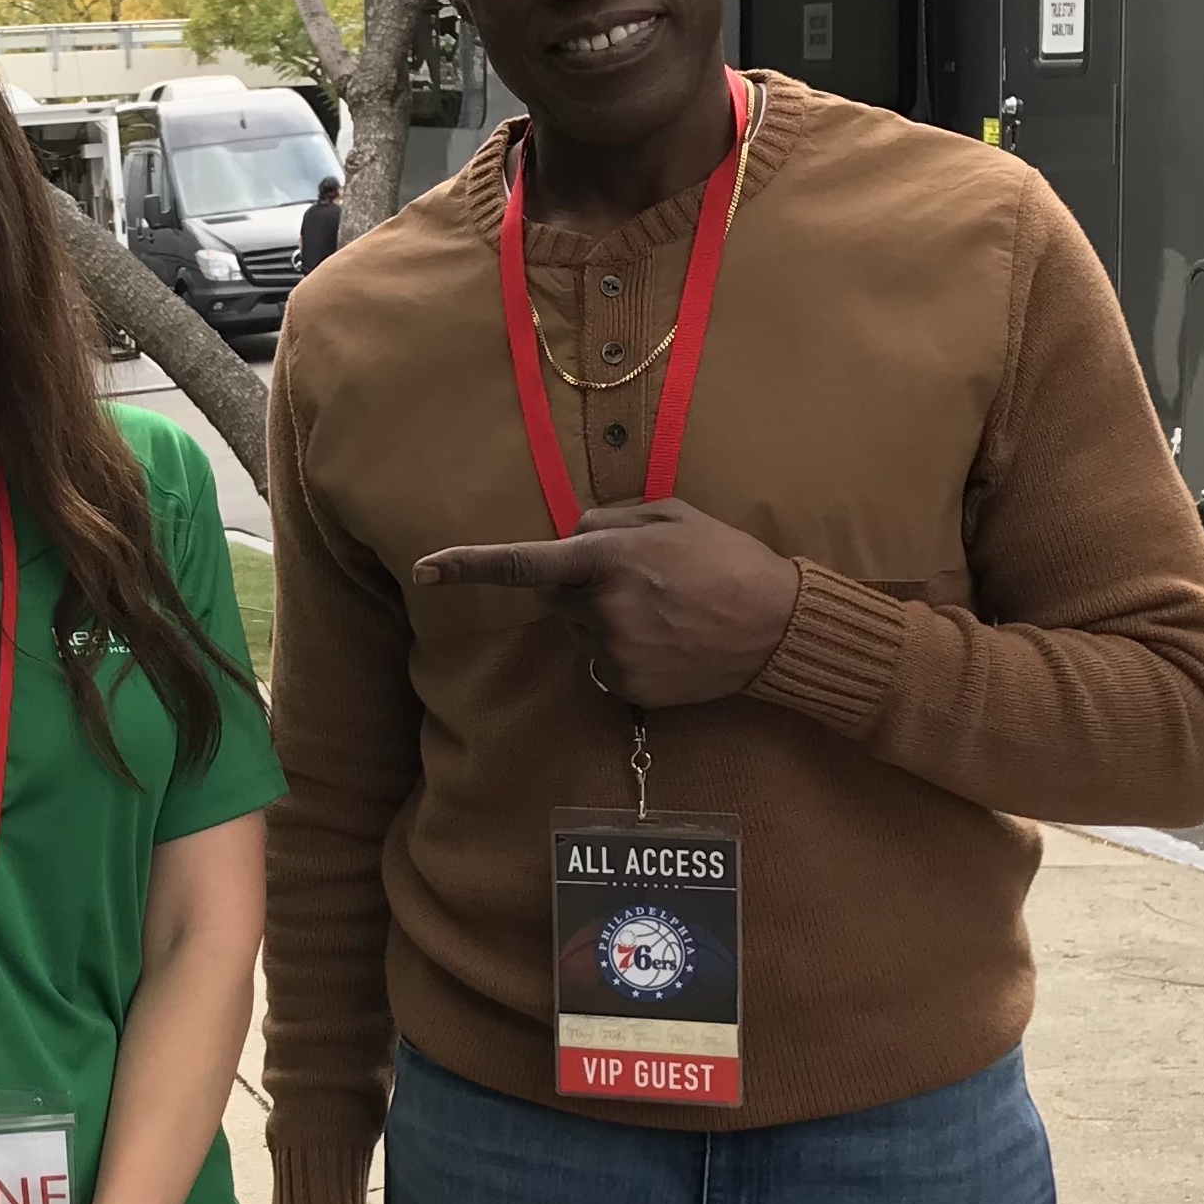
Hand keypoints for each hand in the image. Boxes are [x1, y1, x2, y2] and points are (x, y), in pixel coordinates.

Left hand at [412, 499, 799, 708]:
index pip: (523, 562)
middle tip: (640, 580)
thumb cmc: (726, 560)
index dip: (468, 566)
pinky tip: (668, 643)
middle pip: (556, 595)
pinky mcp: (627, 688)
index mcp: (607, 559)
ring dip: (604, 620)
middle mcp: (600, 609)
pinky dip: (625, 654)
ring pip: (580, 632)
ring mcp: (612, 653)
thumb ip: (610, 521)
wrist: (777, 627)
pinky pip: (603, 665)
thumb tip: (570, 535)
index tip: (425, 569)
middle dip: (581, 584)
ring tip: (665, 612)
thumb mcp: (671, 515)